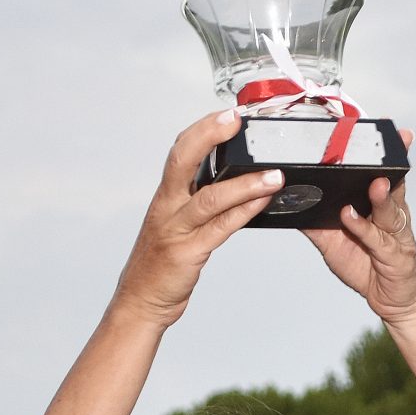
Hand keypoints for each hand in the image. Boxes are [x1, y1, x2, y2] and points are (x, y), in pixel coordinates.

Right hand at [110, 109, 285, 328]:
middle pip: (183, 160)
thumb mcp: (175, 225)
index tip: (228, 113)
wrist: (141, 302)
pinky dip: (245, 212)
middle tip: (236, 120)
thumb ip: (196, 203)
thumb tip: (230, 184)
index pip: (179, 151)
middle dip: (209, 135)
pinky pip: (221, 228)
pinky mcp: (188, 253)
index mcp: (165, 197)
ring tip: (274, 175)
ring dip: (245, 183)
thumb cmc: (161, 264)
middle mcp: (167, 207)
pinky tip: (264, 202)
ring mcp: (176, 230)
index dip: (202, 129)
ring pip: (210, 197)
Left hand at [301, 131, 415, 327]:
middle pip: (392, 186)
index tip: (394, 134)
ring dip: (381, 196)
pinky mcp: (395, 257)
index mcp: (381, 207)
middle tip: (383, 149)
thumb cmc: (369, 267)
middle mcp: (392, 216)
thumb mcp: (335, 242)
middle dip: (390, 166)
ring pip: (389, 210)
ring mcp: (396, 236)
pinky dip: (363, 228)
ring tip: (374, 183)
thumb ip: (315, 224)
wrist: (393, 301)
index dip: (388, 155)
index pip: (384, 174)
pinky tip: (350, 217)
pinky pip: (377, 240)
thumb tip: (287, 206)